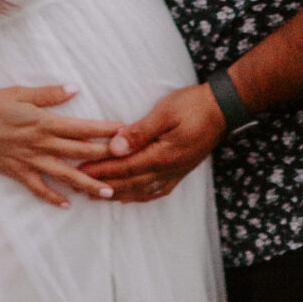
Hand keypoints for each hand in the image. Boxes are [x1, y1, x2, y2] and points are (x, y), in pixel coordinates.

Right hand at [0, 83, 132, 206]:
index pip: (81, 128)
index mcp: (44, 122)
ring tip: (109, 192)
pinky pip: (40, 189)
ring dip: (88, 184)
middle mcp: (41, 145)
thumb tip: (74, 89)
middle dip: (105, 157)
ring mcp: (31, 162)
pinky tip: (68, 204)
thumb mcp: (19, 93)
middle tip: (129, 163)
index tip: (124, 132)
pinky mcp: (19, 174)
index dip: (104, 130)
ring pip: (65, 175)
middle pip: (80, 153)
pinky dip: (54, 198)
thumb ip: (48, 94)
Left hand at [85, 83, 224, 201]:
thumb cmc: (192, 105)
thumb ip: (140, 131)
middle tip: (80, 187)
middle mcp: (167, 171)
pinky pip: (155, 191)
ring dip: (117, 193)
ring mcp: (175, 174)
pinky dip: (138, 196)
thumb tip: (115, 146)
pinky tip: (130, 196)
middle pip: (129, 182)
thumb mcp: (165, 112)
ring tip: (97, 195)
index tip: (80, 172)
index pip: (124, 167)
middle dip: (103, 185)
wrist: (223, 110)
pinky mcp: (180, 172)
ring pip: (141, 191)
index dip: (101, 170)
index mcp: (162, 156)